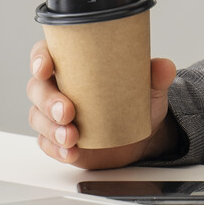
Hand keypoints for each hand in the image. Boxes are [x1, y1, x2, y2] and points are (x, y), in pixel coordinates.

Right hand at [27, 41, 177, 168]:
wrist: (143, 133)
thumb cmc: (137, 98)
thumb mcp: (149, 84)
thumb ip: (156, 74)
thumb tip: (165, 67)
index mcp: (75, 62)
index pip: (46, 53)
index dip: (40, 58)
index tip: (45, 68)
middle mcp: (60, 86)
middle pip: (38, 89)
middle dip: (48, 101)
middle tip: (68, 111)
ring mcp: (56, 114)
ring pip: (38, 117)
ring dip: (51, 129)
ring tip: (72, 136)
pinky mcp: (58, 139)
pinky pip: (47, 144)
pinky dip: (57, 149)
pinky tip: (71, 151)